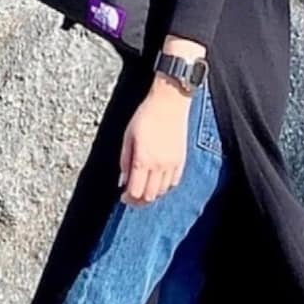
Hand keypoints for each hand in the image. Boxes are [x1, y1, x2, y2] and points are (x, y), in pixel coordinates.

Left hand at [118, 83, 191, 205]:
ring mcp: (172, 164)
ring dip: (152, 194)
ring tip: (144, 187)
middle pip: (149, 196)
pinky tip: (157, 181)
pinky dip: (165, 186)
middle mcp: (159, 166)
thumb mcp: (127, 137)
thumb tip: (122, 180)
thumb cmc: (145, 116)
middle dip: (139, 200)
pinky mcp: (181, 160)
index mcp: (143, 160)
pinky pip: (174, 182)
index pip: (136, 192)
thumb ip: (124, 161)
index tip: (123, 196)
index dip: (128, 198)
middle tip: (132, 196)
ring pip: (162, 192)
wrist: (169, 103)